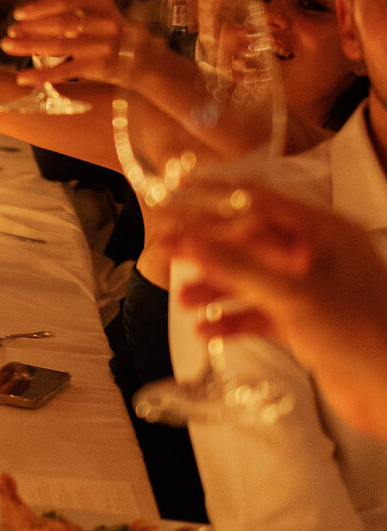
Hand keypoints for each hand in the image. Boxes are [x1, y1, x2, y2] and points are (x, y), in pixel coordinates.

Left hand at [2, 0, 148, 86]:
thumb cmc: (111, 34)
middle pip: (60, 23)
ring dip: (29, 46)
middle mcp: (104, 20)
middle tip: (9, 32)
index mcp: (100, 1)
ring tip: (8, 47)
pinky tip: (23, 78)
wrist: (143, 59)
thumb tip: (30, 16)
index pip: (65, 1)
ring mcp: (102, 44)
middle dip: (31, 28)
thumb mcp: (97, 13)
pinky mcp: (99, 66)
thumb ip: (70, 11)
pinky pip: (65, 71)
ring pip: (59, 45)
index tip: (19, 14)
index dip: (39, 7)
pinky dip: (42, 74)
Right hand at [168, 185, 386, 440]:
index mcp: (324, 233)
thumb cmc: (361, 336)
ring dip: (216, 289)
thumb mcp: (292, 294)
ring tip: (185, 302)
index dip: (217, 196)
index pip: (260, 202)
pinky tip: (208, 331)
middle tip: (170, 255)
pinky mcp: (305, 324)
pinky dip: (232, 320)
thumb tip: (191, 241)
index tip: (179, 194)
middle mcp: (318, 257)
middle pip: (250, 243)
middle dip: (209, 253)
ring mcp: (311, 291)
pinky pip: (259, 314)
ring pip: (252, 281)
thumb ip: (237, 266)